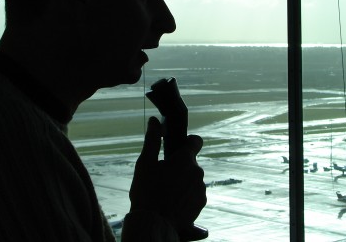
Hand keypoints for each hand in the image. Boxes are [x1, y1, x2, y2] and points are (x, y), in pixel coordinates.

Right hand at [129, 117, 206, 232]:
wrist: (154, 223)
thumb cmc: (146, 192)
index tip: (179, 147)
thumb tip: (154, 120)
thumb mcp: (145, 163)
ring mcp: (201, 189)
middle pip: (191, 163)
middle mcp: (198, 172)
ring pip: (193, 179)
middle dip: (180, 166)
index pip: (196, 141)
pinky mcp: (200, 204)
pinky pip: (194, 194)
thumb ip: (152, 140)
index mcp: (185, 160)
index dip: (188, 142)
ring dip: (183, 181)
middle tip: (162, 176)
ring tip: (165, 192)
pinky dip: (186, 195)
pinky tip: (172, 202)